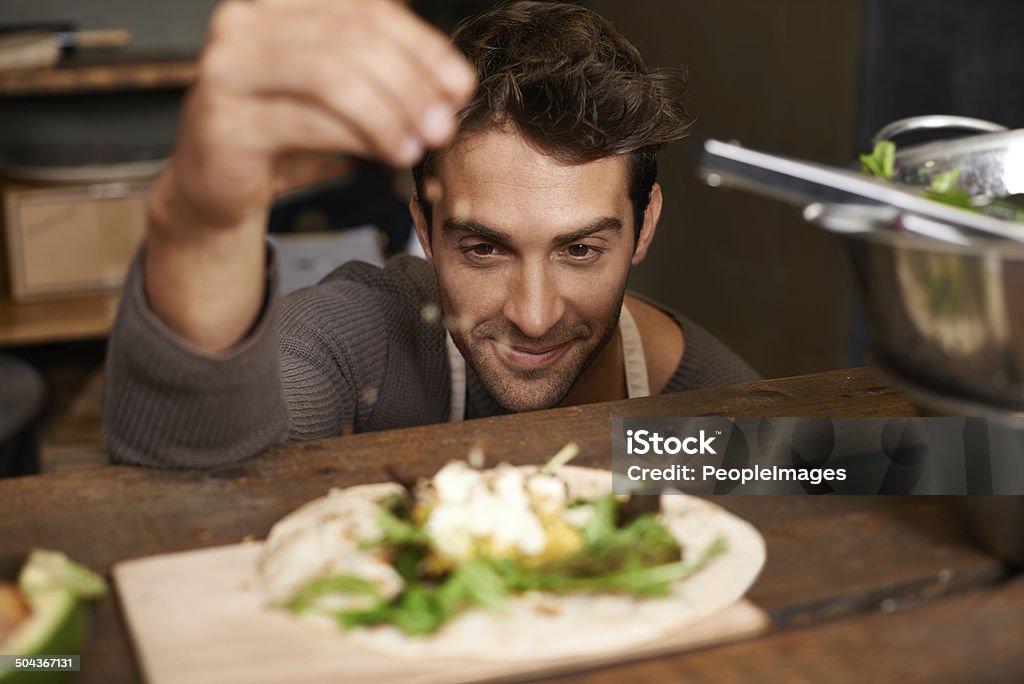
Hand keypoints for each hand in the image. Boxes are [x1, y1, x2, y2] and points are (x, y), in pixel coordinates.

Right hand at [156, 0, 475, 233]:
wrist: (217, 189)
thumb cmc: (282, 135)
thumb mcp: (341, 96)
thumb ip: (385, 76)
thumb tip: (452, 85)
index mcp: (279, 3)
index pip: (364, 7)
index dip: (421, 44)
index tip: (460, 84)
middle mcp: (245, 22)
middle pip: (350, 36)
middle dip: (410, 82)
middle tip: (444, 123)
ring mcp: (228, 66)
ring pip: (331, 75)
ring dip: (389, 112)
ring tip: (420, 143)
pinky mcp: (224, 118)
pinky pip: (308, 120)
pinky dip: (360, 136)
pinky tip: (390, 154)